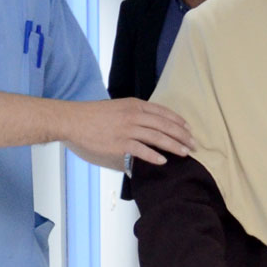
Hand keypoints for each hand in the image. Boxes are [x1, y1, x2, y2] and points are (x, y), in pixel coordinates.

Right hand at [61, 98, 191, 165]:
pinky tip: (164, 161)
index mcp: (134, 105)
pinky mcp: (120, 143)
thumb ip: (132, 115)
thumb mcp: (116, 108)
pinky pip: (141, 150)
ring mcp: (127, 129)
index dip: (178, 121)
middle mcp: (133, 115)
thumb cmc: (92, 116)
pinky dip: (154, 155)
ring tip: (185, 153)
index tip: (188, 129)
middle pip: (164, 125)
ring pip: (157, 137)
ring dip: (174, 145)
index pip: (162, 112)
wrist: (72, 119)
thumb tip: (145, 127)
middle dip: (182, 135)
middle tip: (194, 144)